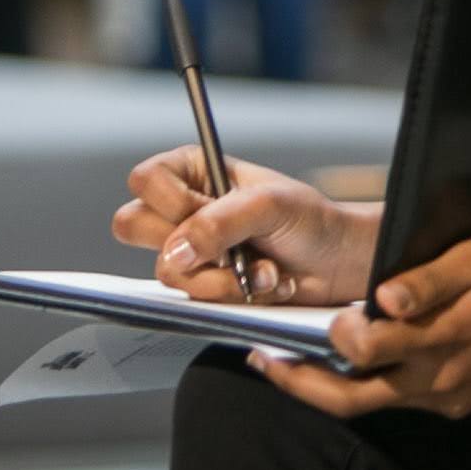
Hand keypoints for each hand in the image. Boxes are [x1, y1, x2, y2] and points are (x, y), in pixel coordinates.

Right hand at [114, 148, 378, 305]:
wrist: (336, 262)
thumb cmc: (309, 219)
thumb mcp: (269, 206)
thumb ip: (220, 223)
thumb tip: (176, 253)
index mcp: (194, 170)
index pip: (145, 181)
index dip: (169, 202)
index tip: (203, 211)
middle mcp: (183, 210)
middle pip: (134, 226)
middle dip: (188, 244)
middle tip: (228, 244)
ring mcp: (191, 250)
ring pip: (168, 272)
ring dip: (223, 277)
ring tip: (265, 268)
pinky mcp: (203, 285)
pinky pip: (194, 298)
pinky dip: (234, 295)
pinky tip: (265, 284)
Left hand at [249, 236, 470, 420]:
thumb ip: (431, 279)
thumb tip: (383, 296)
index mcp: (440, 340)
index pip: (366, 352)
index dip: (334, 335)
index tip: (319, 314)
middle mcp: (436, 380)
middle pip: (351, 398)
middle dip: (299, 382)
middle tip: (261, 360)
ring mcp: (445, 398)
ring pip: (371, 405)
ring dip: (325, 388)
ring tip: (288, 363)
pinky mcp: (455, 403)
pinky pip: (399, 402)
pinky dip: (364, 387)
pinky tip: (349, 364)